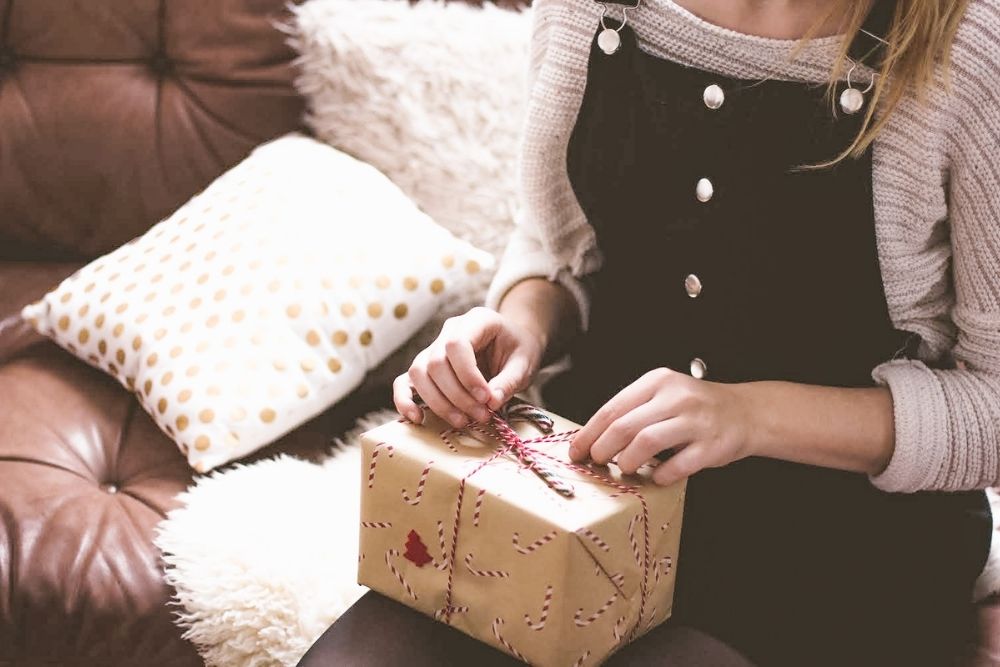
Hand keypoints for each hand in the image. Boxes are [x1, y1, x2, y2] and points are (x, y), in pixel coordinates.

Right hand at [393, 306, 545, 427]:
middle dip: (457, 396)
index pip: (457, 344)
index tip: (486, 398)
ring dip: (439, 403)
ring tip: (463, 421)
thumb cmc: (519, 350)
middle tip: (482, 416)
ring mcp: (434, 347)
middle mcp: (450, 330)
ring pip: (419, 373)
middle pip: (436, 362)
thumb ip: (509, 381)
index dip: (467, 375)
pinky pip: (405, 381)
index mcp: (477, 320)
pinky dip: (405, 400)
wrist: (513, 344)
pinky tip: (416, 418)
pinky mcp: (427, 367)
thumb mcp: (525, 363)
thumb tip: (491, 402)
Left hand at [568, 368, 755, 485]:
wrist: (745, 412)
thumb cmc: (696, 408)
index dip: (589, 433)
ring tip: (625, 469)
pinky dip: (662, 475)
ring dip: (628, 461)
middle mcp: (676, 397)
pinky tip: (657, 477)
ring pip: (647, 442)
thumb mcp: (663, 395)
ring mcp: (695, 421)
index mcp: (657, 382)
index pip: (613, 408)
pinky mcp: (712, 445)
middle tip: (597, 462)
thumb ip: (633, 411)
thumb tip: (593, 439)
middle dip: (603, 449)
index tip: (576, 450)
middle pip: (625, 425)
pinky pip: (678, 465)